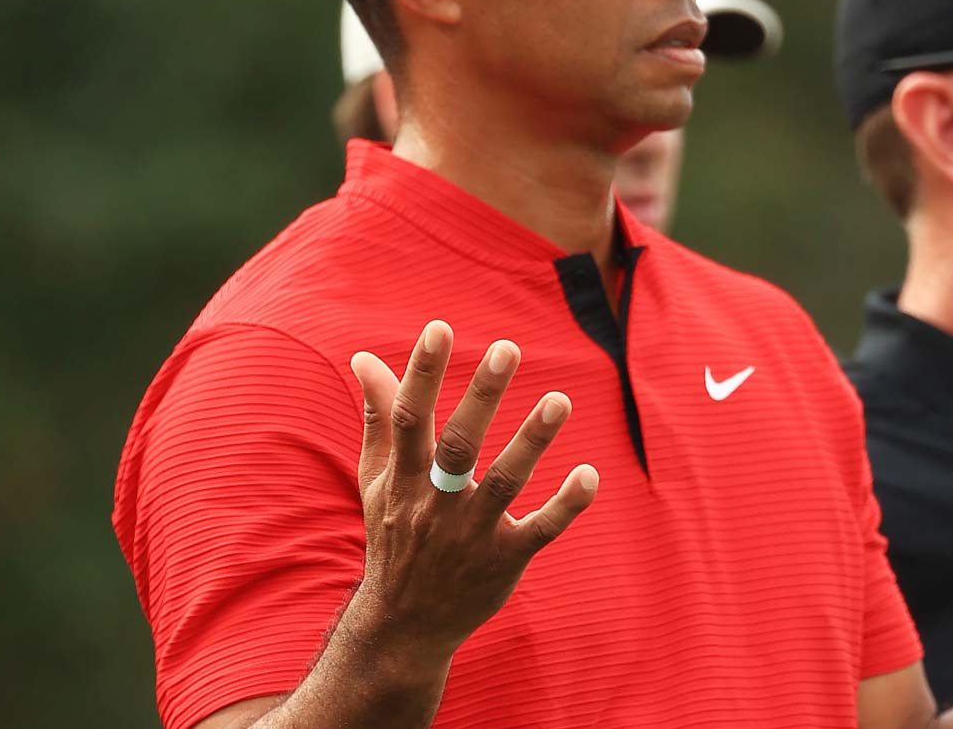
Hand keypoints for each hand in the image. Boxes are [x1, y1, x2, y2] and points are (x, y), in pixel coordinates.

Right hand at [345, 320, 598, 658]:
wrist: (403, 625)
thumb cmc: (394, 537)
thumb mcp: (377, 480)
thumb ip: (378, 417)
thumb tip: (363, 357)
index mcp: (403, 479)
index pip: (410, 418)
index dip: (423, 373)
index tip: (440, 328)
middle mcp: (435, 505)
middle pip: (458, 445)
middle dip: (482, 396)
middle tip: (508, 347)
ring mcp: (471, 534)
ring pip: (504, 484)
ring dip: (532, 441)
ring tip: (560, 399)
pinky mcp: (505, 560)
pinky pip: (539, 531)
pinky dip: (565, 505)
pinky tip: (589, 475)